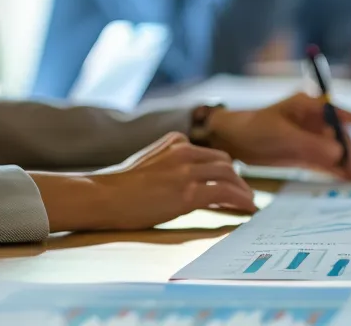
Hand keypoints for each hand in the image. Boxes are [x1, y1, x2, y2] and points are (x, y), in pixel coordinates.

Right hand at [32, 133, 255, 232]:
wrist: (101, 196)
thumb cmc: (117, 186)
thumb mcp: (146, 161)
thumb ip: (167, 161)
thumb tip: (182, 178)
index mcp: (174, 141)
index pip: (209, 152)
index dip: (223, 168)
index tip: (230, 180)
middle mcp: (184, 151)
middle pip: (224, 162)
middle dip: (237, 178)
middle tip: (244, 193)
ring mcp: (187, 171)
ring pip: (228, 175)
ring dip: (243, 191)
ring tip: (249, 203)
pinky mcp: (188, 192)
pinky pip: (225, 193)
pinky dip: (241, 201)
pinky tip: (247, 210)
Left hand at [207, 93, 350, 180]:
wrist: (230, 139)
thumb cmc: (254, 129)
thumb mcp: (283, 137)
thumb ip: (312, 145)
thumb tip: (339, 154)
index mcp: (310, 106)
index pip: (344, 114)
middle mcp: (313, 120)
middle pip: (341, 137)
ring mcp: (308, 136)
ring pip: (334, 150)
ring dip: (345, 164)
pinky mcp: (302, 151)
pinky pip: (323, 160)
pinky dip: (334, 170)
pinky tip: (344, 180)